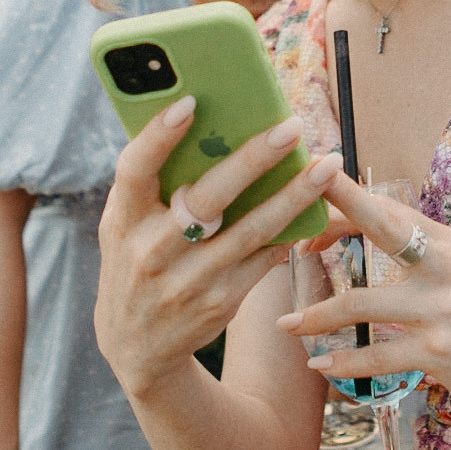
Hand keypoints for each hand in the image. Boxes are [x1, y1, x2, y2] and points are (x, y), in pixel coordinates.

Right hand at [94, 98, 337, 400]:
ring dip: (295, 195)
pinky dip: (291, 229)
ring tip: (328, 164)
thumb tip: (211, 126)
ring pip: (252, 229)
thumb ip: (153, 186)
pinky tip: (317, 206)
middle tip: (292, 126)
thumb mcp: (125, 227)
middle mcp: (152, 252)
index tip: (190, 102)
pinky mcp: (221, 302)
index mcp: (122, 221)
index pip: (135, 171)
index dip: (158, 136)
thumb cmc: (136, 261)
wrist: (137, 347)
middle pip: (207, 197)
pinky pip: (264, 257)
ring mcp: (188, 281)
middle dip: (254, 159)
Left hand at [274, 174, 450, 417]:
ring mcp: (442, 309)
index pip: (388, 207)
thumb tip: (376, 231)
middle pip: (376, 227)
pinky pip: (376, 358)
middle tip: (280, 224)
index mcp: (447, 242)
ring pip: (360, 304)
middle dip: (326, 219)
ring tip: (287, 325)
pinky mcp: (439, 353)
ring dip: (316, 317)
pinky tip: (320, 367)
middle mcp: (444, 265)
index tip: (306, 189)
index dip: (343, 195)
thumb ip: (424, 254)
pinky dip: (342, 364)